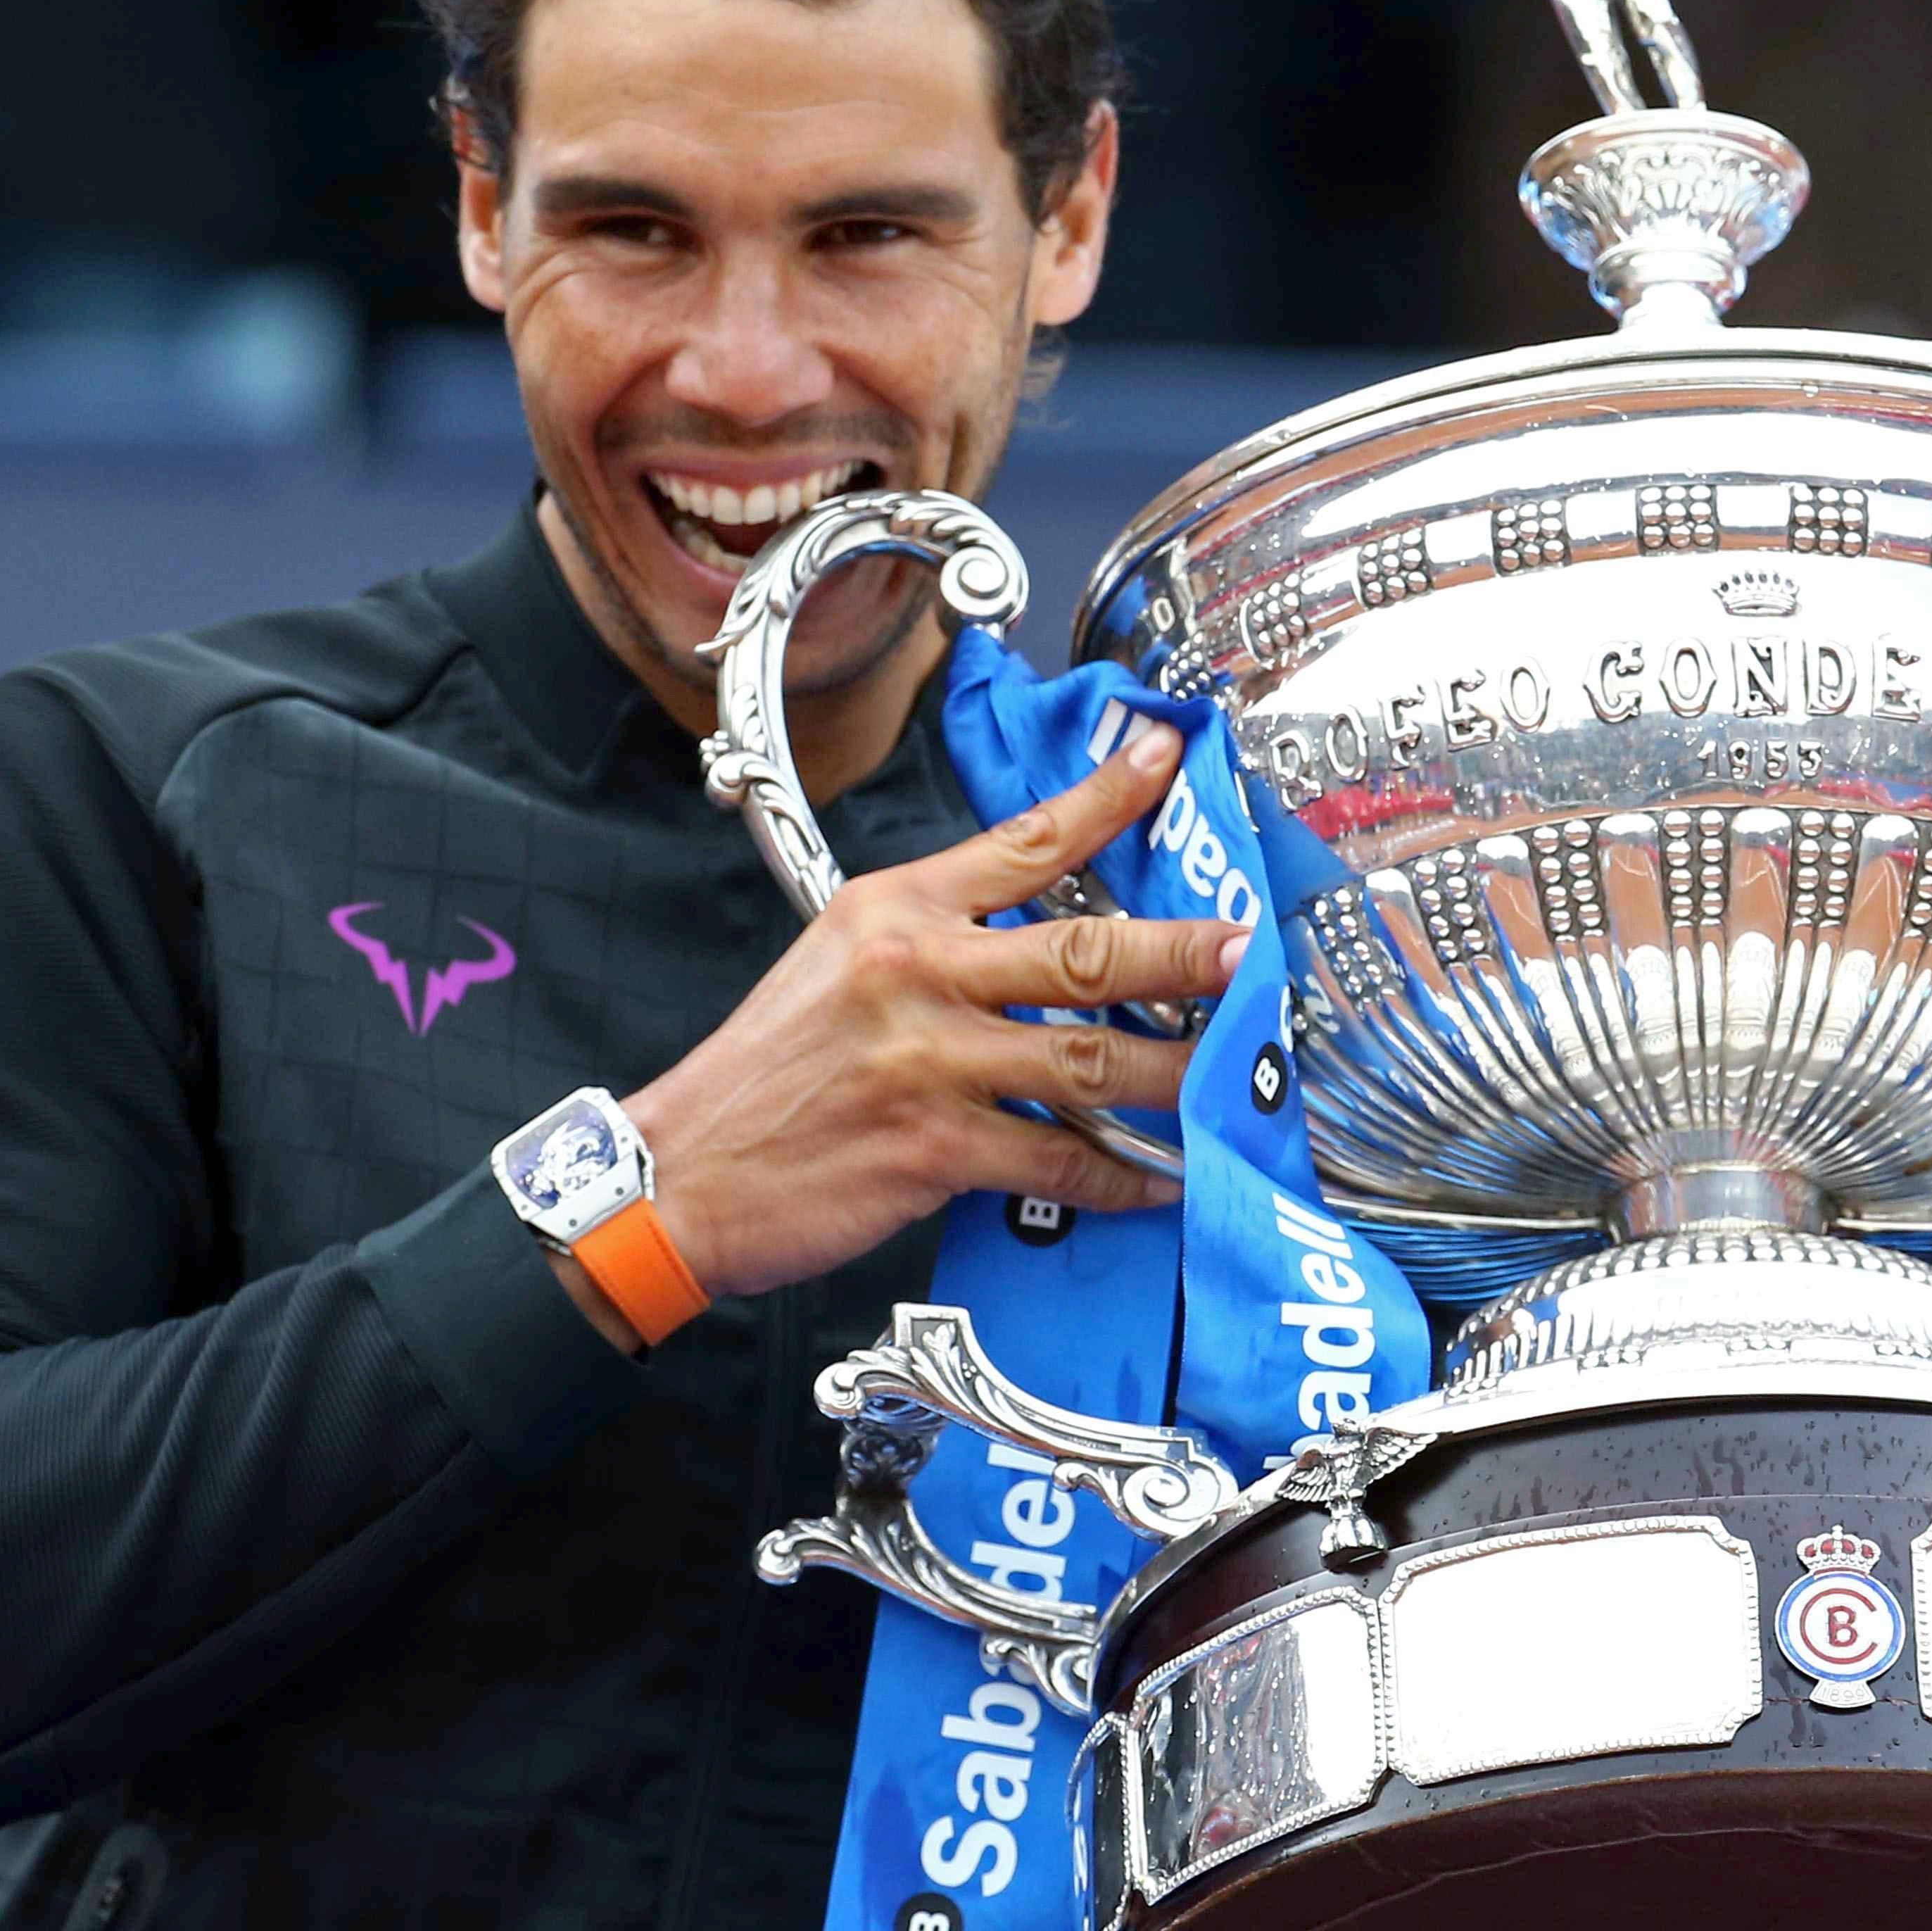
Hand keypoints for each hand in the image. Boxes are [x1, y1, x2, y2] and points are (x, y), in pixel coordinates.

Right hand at [612, 718, 1224, 1326]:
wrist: (682, 1172)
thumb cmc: (767, 1072)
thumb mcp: (836, 965)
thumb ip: (935, 945)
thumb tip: (1042, 948)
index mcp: (896, 910)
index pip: (1023, 840)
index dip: (1107, 797)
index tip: (1165, 754)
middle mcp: (918, 972)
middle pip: (1084, 949)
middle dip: (1181, 950)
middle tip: (1248, 947)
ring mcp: (930, 1060)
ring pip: (1091, 1059)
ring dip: (1179, 1070)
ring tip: (1238, 1073)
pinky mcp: (935, 1147)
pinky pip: (1057, 1159)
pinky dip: (1120, 1175)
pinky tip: (1161, 1177)